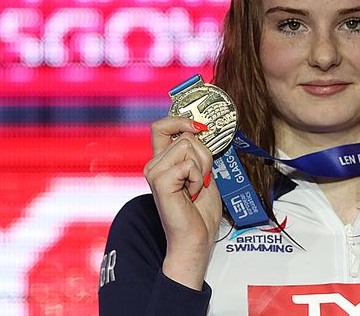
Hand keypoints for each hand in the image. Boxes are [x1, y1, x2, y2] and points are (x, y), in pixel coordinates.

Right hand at [143, 116, 221, 288]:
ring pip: (189, 147)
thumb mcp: (203, 173)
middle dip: (204, 156)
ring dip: (202, 169)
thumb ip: (198, 152)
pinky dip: (199, 180)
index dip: (180, 120)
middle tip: (201, 180)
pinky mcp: (160, 182)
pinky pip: (190, 165)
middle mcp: (154, 165)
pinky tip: (192, 195)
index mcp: (163, 161)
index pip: (161, 127)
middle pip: (186, 137)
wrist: (195, 239)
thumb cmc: (200, 212)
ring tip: (195, 189)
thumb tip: (200, 129)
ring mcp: (154, 173)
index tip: (200, 128)